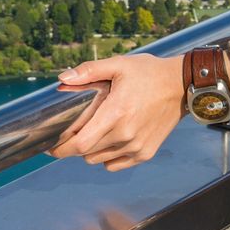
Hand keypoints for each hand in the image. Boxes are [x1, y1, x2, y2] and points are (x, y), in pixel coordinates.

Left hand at [46, 53, 184, 170]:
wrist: (180, 86)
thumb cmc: (147, 73)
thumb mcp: (118, 65)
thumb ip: (88, 71)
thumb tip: (62, 78)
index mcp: (115, 113)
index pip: (80, 144)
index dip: (61, 148)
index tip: (49, 146)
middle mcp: (125, 135)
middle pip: (86, 153)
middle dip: (73, 146)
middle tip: (71, 131)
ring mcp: (136, 147)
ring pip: (99, 160)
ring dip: (90, 150)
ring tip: (95, 130)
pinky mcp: (145, 153)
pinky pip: (115, 164)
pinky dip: (107, 156)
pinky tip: (111, 138)